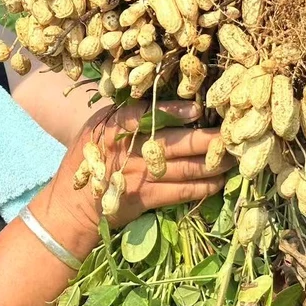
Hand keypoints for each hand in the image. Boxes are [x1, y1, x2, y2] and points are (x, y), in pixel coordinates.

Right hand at [42, 99, 232, 257]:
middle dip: (207, 140)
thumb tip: (164, 98)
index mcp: (113, 126)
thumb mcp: (97, 128)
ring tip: (233, 157)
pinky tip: (218, 181)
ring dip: (212, 164)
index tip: (197, 109)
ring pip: (184, 168)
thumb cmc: (91, 159)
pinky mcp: (145, 199)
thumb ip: (126, 116)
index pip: (145, 115)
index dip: (172, 111)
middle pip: (174, 143)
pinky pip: (180, 192)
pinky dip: (202, 187)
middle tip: (232, 135)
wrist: (72, 207)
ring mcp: (138, 176)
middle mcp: (127, 150)